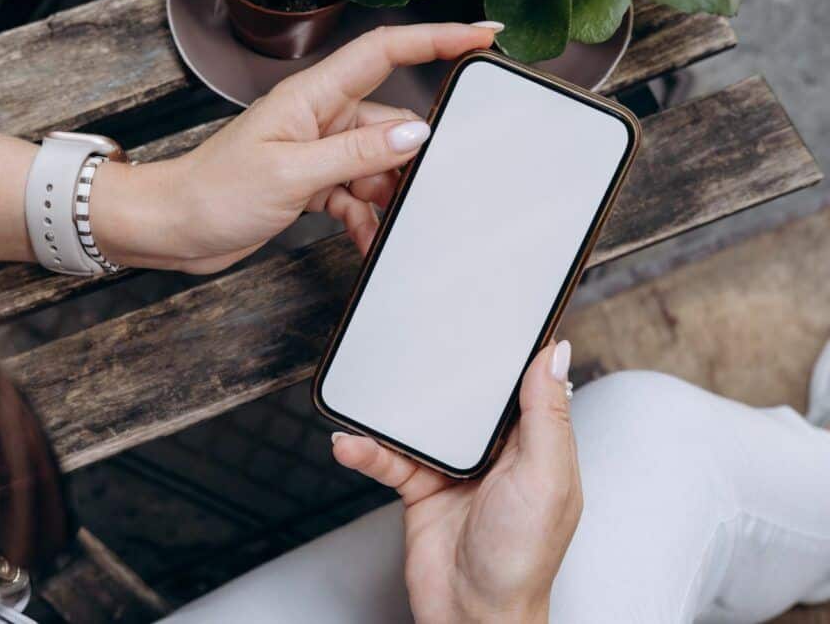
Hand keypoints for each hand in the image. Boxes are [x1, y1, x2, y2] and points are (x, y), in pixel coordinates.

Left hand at [92, 22, 498, 272]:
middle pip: (389, 123)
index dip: (436, 38)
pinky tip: (366, 240)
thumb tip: (413, 134)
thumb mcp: (291, 173)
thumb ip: (355, 153)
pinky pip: (355, 195)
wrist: (174, 229)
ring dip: (383, 197)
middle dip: (409, 157)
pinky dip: (364, 218)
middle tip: (426, 185)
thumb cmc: (213, 191)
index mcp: (312, 96)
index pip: (384, 52)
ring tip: (382, 224)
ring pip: (376, 165)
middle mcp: (319, 118)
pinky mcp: (311, 182)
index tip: (480, 36)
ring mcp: (317, 151)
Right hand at [332, 341, 581, 623]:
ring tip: (367, 397)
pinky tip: (349, 443)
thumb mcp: (545, 478)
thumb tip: (556, 353)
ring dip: (392, 413)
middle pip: (466, 396)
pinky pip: (389, 458)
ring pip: (420, 422)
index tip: (491, 312)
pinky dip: (367, 449)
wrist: (472, 616)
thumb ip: (548, 415)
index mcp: (536, 443)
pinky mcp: (420, 488)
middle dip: (442, 372)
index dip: (508, 350)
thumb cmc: (523, 558)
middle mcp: (496, 452)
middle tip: (418, 339)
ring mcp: (455, 469)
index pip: (522, 383)